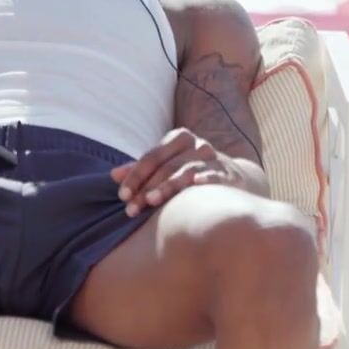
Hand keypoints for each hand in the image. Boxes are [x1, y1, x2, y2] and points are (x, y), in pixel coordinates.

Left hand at [108, 128, 246, 217]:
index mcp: (178, 139)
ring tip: (152, 201)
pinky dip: (206, 179)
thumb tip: (113, 176)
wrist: (235, 178)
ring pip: (187, 170)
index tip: (122, 196)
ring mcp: (213, 158)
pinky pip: (215, 176)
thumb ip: (142, 170)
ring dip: (168, 186)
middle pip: (166, 165)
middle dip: (146, 188)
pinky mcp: (228, 174)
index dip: (135, 176)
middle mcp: (196, 145)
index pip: (151, 157)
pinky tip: (195, 186)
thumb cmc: (192, 172)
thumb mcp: (168, 166)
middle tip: (132, 209)